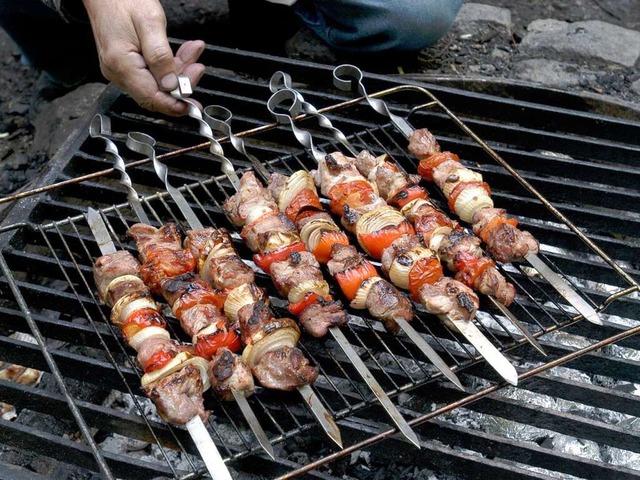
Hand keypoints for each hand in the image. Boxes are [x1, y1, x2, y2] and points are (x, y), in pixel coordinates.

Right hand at [82, 0, 205, 116]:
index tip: (191, 105)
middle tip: (197, 69)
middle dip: (180, 84)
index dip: (174, 105)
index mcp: (121, 64)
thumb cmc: (123, 0)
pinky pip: (151, 74)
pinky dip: (169, 66)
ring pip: (156, 84)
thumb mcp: (150, 23)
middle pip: (155, 93)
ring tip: (193, 53)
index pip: (151, 98)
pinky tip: (182, 54)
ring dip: (178, 71)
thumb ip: (161, 56)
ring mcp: (120, 70)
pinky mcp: (125, 65)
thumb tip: (171, 85)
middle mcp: (117, 72)